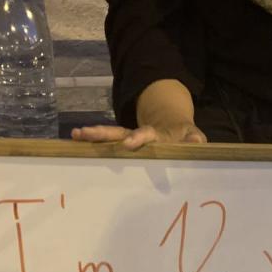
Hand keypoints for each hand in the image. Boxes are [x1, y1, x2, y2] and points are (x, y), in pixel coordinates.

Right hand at [71, 122, 206, 149]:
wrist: (175, 127)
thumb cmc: (185, 137)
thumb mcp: (193, 136)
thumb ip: (195, 139)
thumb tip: (196, 142)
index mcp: (158, 134)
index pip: (147, 134)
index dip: (138, 138)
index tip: (128, 143)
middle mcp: (139, 134)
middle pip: (120, 132)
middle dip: (104, 133)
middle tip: (86, 133)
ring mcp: (129, 138)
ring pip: (110, 136)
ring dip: (93, 135)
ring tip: (76, 134)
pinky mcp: (123, 144)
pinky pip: (106, 143)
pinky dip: (92, 142)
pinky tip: (74, 140)